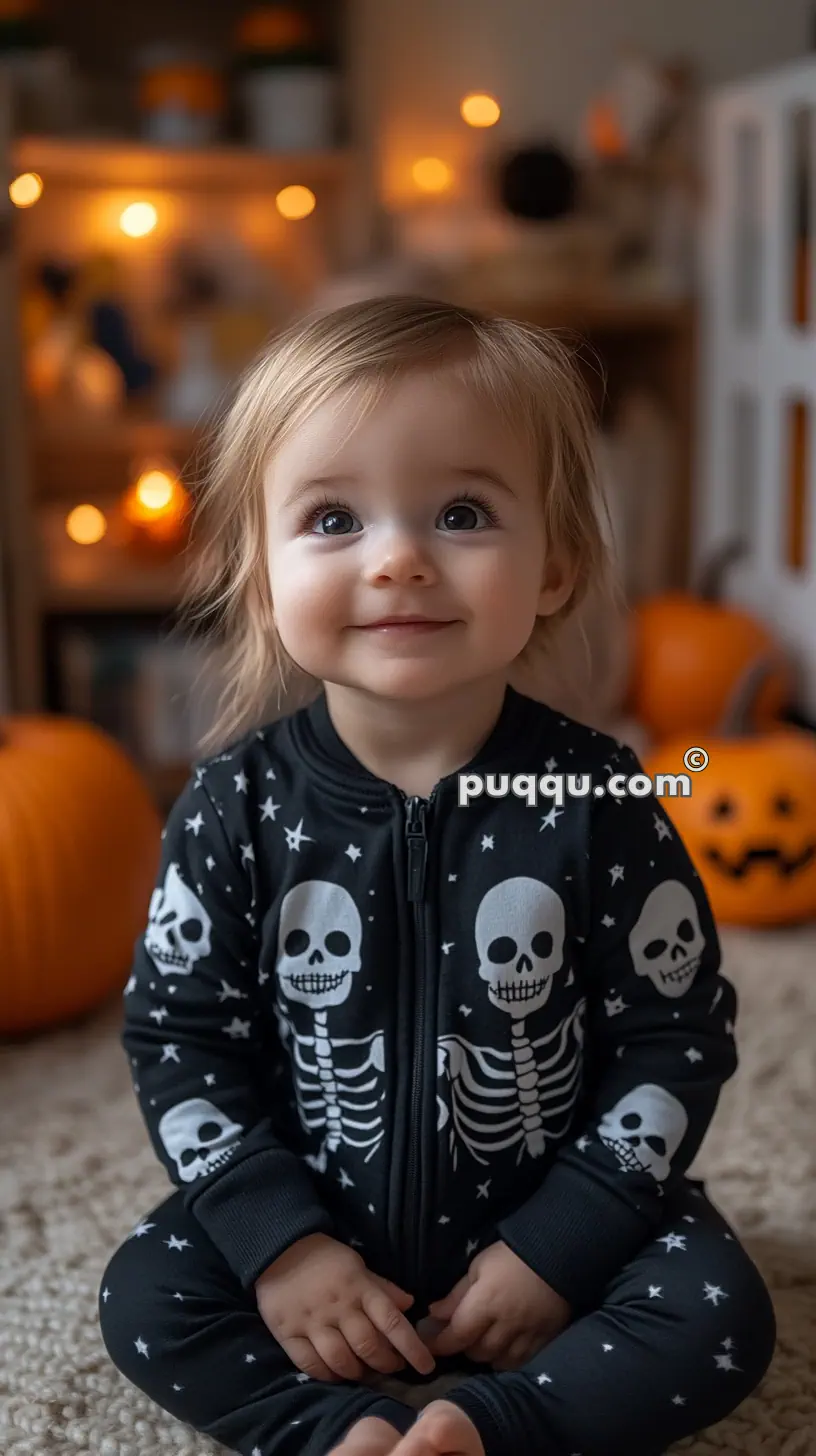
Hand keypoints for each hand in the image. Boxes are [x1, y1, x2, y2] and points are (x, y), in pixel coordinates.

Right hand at [255, 1232, 435, 1383]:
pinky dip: (327, 1375)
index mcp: (360, 1288)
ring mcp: (312, 1322)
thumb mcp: (358, 1266)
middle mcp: (339, 1308)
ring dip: (358, 1373)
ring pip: (341, 1360)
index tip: (427, 1366)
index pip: (392, 1322)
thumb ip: (382, 1287)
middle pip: (368, 1347)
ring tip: (366, 1372)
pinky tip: (337, 1375)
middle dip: (386, 1364)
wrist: (279, 1248)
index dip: (412, 1347)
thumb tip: (410, 1305)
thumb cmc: (326, 1258)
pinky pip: (310, 1364)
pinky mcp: (288, 1334)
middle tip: (394, 1368)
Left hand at [424, 1240, 570, 1370]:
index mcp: (485, 1303)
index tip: (430, 1345)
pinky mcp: (544, 1341)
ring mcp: (526, 1336)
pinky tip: (503, 1350)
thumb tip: (434, 1315)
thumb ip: (457, 1295)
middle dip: (464, 1347)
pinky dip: (507, 1360)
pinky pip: (520, 1362)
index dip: (441, 1344)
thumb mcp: (478, 1266)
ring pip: (497, 1362)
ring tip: (483, 1342)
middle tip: (461, 1336)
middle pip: (476, 1352)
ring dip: (485, 1356)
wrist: (557, 1253)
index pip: (457, 1335)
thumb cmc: (511, 1256)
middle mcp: (505, 1325)